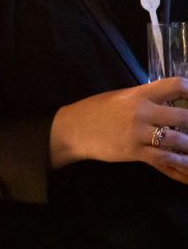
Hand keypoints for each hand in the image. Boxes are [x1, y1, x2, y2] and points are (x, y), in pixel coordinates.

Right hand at [50, 77, 187, 182]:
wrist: (73, 129)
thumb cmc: (97, 110)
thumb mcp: (120, 97)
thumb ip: (145, 98)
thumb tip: (171, 100)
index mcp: (139, 94)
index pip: (175, 85)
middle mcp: (141, 111)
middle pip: (183, 116)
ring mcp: (138, 132)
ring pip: (178, 140)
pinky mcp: (134, 151)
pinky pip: (163, 158)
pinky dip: (179, 162)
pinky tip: (186, 163)